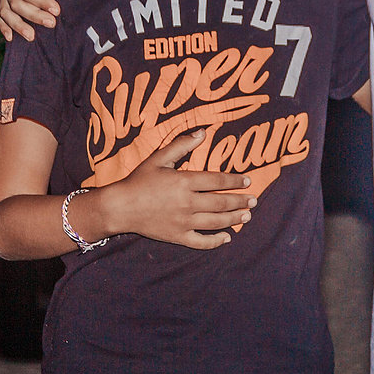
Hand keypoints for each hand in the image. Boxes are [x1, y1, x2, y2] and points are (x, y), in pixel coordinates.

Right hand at [0, 0, 82, 40]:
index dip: (41, 2)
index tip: (56, 10)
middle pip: (16, 4)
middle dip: (34, 15)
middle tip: (52, 23)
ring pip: (7, 13)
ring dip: (19, 26)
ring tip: (32, 37)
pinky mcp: (5, 1)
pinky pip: (1, 16)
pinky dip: (5, 27)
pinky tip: (11, 38)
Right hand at [100, 130, 255, 249]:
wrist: (119, 207)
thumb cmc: (138, 180)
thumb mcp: (158, 158)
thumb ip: (181, 145)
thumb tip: (202, 132)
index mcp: (184, 182)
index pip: (218, 181)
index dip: (235, 181)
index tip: (247, 182)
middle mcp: (187, 203)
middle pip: (221, 203)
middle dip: (240, 201)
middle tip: (254, 200)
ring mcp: (183, 222)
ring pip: (216, 222)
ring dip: (234, 219)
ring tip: (247, 216)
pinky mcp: (177, 236)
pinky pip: (201, 242)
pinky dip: (216, 241)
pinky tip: (227, 238)